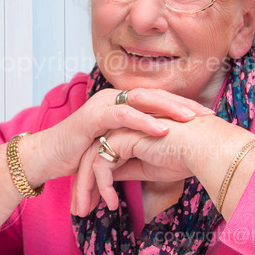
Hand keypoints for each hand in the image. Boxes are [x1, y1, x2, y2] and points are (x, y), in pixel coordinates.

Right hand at [26, 88, 212, 185]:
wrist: (46, 159)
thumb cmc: (80, 155)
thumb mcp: (115, 148)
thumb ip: (136, 145)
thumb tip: (166, 155)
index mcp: (122, 104)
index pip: (159, 101)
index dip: (183, 107)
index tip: (208, 117)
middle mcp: (114, 99)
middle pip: (156, 95)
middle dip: (183, 104)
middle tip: (208, 114)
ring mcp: (103, 105)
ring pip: (142, 101)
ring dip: (168, 109)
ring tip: (191, 119)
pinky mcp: (93, 116)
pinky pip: (122, 115)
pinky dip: (143, 121)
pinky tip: (161, 130)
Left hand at [70, 116, 254, 215]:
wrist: (205, 149)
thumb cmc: (187, 158)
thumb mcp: (150, 168)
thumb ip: (128, 168)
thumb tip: (110, 179)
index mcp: (130, 133)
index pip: (103, 157)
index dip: (95, 182)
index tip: (92, 205)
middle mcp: (123, 128)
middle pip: (92, 157)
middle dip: (83, 186)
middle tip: (79, 210)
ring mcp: (122, 129)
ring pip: (91, 161)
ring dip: (86, 188)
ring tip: (85, 211)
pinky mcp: (123, 137)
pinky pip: (102, 165)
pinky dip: (102, 186)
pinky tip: (112, 203)